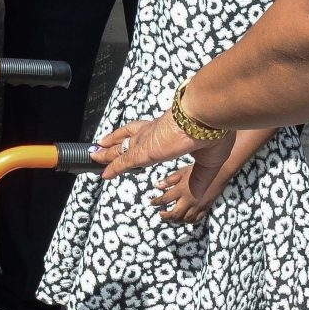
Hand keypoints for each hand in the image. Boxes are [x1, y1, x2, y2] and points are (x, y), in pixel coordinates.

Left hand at [94, 113, 235, 197]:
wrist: (208, 116)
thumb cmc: (214, 131)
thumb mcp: (209, 160)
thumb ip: (199, 178)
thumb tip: (197, 193)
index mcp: (169, 130)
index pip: (146, 132)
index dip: (135, 136)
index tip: (127, 138)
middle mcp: (154, 132)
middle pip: (128, 137)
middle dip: (114, 142)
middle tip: (101, 145)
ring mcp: (148, 140)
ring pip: (122, 148)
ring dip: (108, 153)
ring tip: (95, 156)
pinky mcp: (146, 150)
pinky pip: (125, 161)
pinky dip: (113, 167)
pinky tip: (104, 173)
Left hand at [151, 165, 212, 224]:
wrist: (218, 173)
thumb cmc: (198, 170)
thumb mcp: (182, 172)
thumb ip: (169, 180)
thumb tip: (156, 186)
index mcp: (181, 190)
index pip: (165, 199)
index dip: (156, 202)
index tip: (152, 203)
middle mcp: (188, 200)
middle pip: (175, 214)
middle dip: (166, 216)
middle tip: (160, 214)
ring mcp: (197, 206)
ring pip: (185, 219)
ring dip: (176, 221)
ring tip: (170, 218)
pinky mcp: (205, 208)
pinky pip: (196, 219)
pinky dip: (188, 221)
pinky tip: (184, 219)